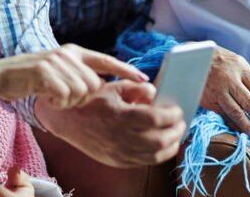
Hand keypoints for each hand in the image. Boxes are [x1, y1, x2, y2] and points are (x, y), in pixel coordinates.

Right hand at [0, 43, 148, 109]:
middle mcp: (67, 53)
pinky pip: (64, 95)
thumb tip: (101, 86)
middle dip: (83, 99)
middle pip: (94, 85)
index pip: (106, 60)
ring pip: (81, 91)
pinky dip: (57, 102)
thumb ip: (78, 74)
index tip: (144, 79)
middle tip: (64, 99)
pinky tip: (45, 97)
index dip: (126, 70)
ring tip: (53, 97)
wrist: (0, 77)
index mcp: (74, 52)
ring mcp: (55, 61)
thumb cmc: (30, 79)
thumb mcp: (58, 71)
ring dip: (68, 102)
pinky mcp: (43, 71)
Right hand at [36, 79, 185, 166]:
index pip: (155, 119)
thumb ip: (137, 89)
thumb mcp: (114, 87)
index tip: (177, 109)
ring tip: (176, 134)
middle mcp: (119, 137)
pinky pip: (144, 162)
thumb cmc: (92, 100)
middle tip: (181, 122)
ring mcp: (118, 152)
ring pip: (155, 156)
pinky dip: (158, 154)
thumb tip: (157, 95)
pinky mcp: (117, 161)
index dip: (171, 114)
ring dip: (171, 145)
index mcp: (119, 115)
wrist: (67, 120)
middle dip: (176, 131)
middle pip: (159, 140)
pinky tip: (163, 144)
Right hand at [200, 45, 249, 142]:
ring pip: (236, 112)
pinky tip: (242, 133)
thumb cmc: (220, 61)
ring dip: (249, 127)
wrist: (191, 59)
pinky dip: (234, 125)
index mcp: (242, 69)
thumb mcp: (240, 64)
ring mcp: (218, 90)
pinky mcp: (208, 99)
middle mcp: (231, 79)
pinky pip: (224, 115)